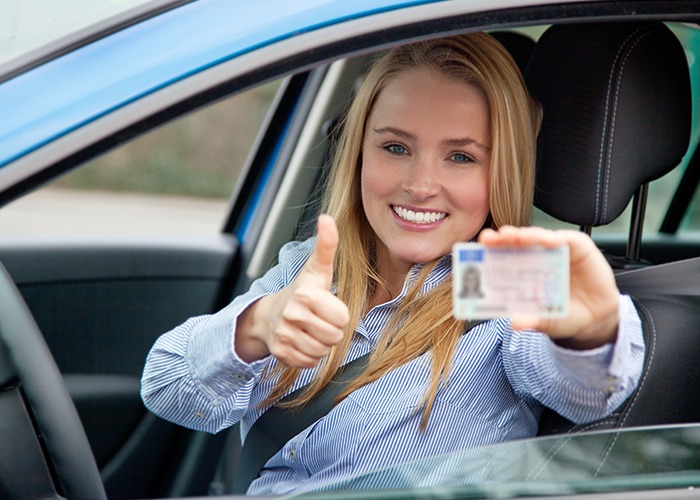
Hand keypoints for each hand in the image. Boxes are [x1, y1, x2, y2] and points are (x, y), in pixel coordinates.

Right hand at [235, 215, 349, 365]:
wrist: (270, 315)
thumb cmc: (303, 291)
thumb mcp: (317, 269)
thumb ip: (327, 245)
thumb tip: (327, 217)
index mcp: (306, 294)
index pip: (342, 319)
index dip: (339, 314)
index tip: (327, 307)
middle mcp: (292, 315)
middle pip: (334, 337)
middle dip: (332, 331)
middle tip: (320, 320)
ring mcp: (284, 335)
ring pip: (322, 352)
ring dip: (321, 344)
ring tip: (311, 330)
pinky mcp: (280, 353)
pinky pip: (309, 363)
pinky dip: (309, 356)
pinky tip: (302, 341)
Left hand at [478, 226, 618, 348]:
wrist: (597, 318)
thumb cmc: (565, 314)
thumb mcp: (547, 321)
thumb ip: (532, 320)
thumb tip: (514, 323)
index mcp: (523, 271)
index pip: (502, 256)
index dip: (490, 251)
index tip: (477, 249)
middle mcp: (537, 256)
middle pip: (516, 243)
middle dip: (502, 239)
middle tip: (490, 239)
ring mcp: (557, 250)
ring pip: (537, 237)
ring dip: (526, 235)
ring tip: (515, 237)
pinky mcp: (578, 247)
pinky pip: (567, 239)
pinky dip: (557, 239)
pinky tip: (549, 241)